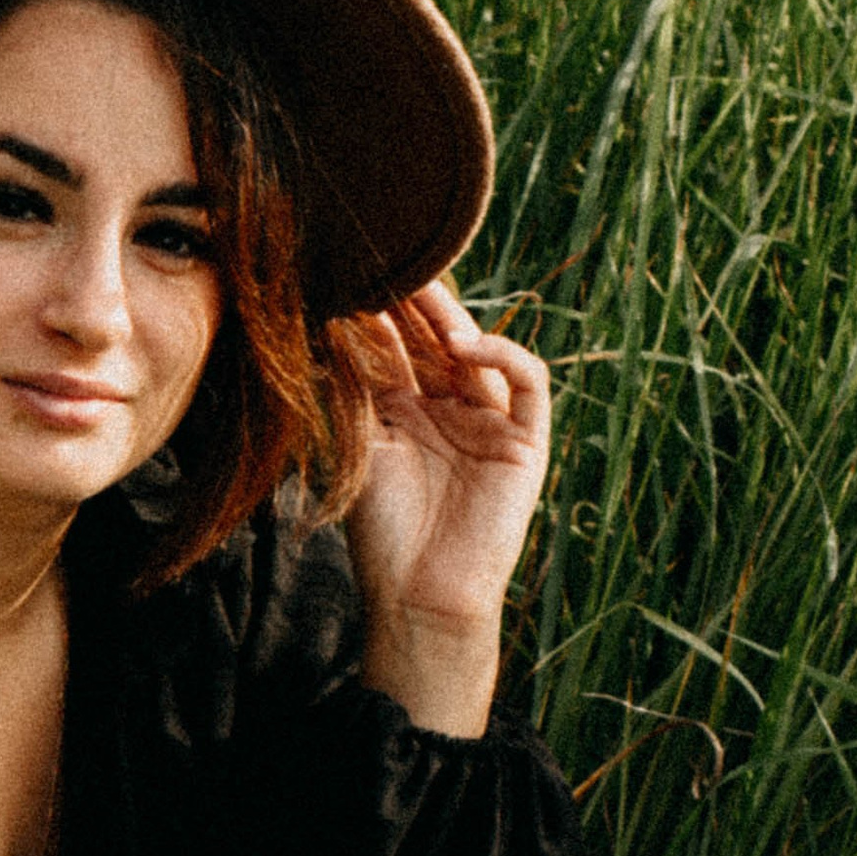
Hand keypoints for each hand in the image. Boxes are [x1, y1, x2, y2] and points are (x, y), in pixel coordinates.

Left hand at [345, 282, 551, 734]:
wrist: (419, 597)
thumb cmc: (382, 535)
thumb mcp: (360, 448)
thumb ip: (354, 390)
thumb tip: (329, 322)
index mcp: (408, 411)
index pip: (398, 345)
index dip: (379, 312)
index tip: (349, 275)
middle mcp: (450, 409)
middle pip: (436, 339)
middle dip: (413, 300)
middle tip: (386, 257)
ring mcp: (490, 422)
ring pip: (478, 350)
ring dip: (450, 317)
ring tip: (418, 288)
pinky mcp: (525, 442)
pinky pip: (527, 383)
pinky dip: (503, 355)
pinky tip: (465, 343)